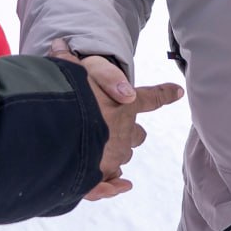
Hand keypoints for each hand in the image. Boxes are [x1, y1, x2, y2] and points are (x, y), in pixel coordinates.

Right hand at [48, 38, 183, 199]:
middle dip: (129, 132)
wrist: (53, 137)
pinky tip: (114, 184)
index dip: (164, 93)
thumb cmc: (65, 97)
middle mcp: (124, 132)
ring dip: (113, 153)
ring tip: (95, 149)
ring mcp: (113, 157)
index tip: (178, 92)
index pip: (151, 97)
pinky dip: (111, 186)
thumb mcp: (68, 71)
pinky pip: (109, 185)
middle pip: (137, 135)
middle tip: (113, 126)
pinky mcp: (98, 179)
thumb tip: (59, 44)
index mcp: (125, 104)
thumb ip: (66, 61)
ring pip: (121, 158)